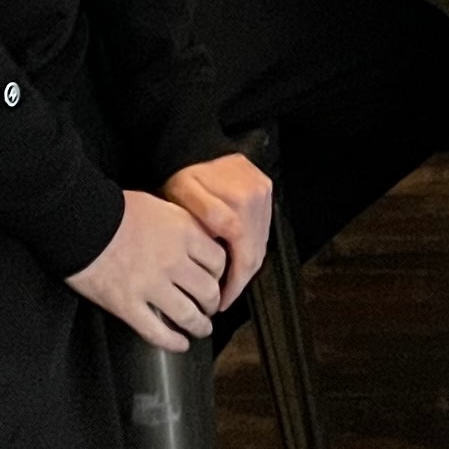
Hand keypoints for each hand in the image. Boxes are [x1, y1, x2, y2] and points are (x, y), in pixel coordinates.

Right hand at [64, 188, 227, 349]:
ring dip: (198, 326)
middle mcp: (173, 261)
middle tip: (209, 307)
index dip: (220, 274)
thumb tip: (196, 240)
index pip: (218, 261)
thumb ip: (182, 225)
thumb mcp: (160, 206)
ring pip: (187, 315)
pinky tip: (179, 344)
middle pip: (207, 291)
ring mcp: (151, 285)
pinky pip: (156, 331)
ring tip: (200, 329)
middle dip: (212, 303)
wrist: (79, 221)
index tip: (216, 280)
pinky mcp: (127, 305)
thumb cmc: (115, 209)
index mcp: (184, 233)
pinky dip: (172, 342)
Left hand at [162, 152, 274, 304]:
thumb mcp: (184, 194)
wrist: (193, 146)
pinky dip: (250, 249)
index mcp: (240, 201)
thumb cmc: (182, 176)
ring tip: (228, 285)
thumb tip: (230, 235)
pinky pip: (262, 230)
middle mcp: (259, 198)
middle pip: (256, 252)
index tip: (219, 302)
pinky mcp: (266, 192)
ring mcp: (265, 195)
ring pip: (262, 244)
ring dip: (247, 267)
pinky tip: (236, 260)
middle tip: (222, 301)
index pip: (244, 254)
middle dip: (240, 280)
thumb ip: (208, 215)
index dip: (233, 283)